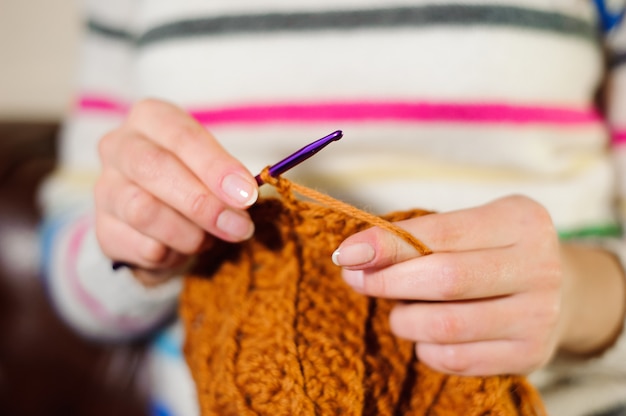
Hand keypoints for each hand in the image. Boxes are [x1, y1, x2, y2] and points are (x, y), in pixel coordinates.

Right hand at [94, 99, 257, 279]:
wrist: (162, 220)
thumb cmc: (196, 180)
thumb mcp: (216, 168)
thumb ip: (228, 180)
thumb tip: (243, 198)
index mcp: (151, 118)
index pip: (182, 136)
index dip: (216, 167)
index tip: (246, 195)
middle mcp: (119, 146)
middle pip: (154, 169)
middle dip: (202, 203)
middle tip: (238, 227)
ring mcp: (105, 188)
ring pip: (144, 211)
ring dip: (189, 234)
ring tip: (208, 240)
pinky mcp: (103, 229)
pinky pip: (141, 246)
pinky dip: (172, 255)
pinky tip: (182, 249)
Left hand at [333, 195, 564, 375]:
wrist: (562, 291)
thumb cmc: (493, 252)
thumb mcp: (467, 228)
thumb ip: (417, 238)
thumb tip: (353, 257)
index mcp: (520, 221)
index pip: (440, 232)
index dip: (386, 244)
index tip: (346, 253)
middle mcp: (538, 267)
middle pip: (444, 279)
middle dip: (386, 281)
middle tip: (358, 280)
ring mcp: (539, 316)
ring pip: (445, 325)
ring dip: (403, 319)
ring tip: (398, 310)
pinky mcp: (530, 355)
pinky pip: (456, 359)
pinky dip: (425, 348)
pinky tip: (425, 334)